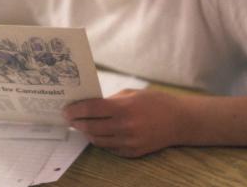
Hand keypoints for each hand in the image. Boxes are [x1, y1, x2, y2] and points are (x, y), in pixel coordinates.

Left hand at [63, 89, 183, 157]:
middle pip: (91, 128)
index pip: (91, 110)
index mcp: (124, 108)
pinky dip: (102, 140)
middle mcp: (125, 127)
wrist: (180, 121)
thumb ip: (111, 100)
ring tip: (83, 126)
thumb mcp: (133, 94)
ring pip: (98, 140)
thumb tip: (91, 105)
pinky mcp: (132, 153)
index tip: (66, 110)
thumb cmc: (156, 102)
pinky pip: (110, 148)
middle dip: (78, 123)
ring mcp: (128, 142)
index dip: (76, 110)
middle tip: (70, 118)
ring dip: (87, 133)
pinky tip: (99, 133)